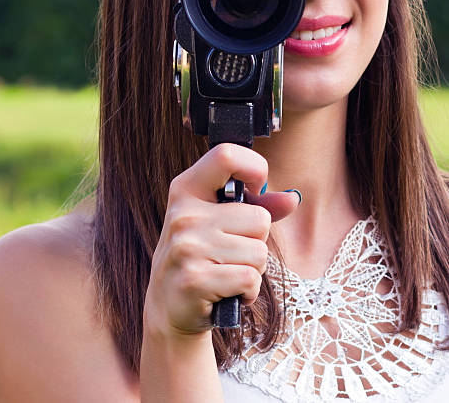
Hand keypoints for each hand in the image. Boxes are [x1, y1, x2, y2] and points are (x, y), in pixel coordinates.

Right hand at [143, 143, 299, 338]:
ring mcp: (187, 246)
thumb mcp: (219, 222)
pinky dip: (247, 291)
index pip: (226, 154)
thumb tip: (292, 199)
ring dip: (251, 268)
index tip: (256, 190)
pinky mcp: (195, 279)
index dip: (254, 167)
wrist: (168, 305)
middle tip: (229, 251)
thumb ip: (256, 206)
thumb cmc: (199, 257)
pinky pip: (250, 279)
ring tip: (225, 271)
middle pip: (259, 218)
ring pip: (258, 252)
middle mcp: (184, 214)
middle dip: (255, 241)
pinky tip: (226, 291)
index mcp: (186, 189)